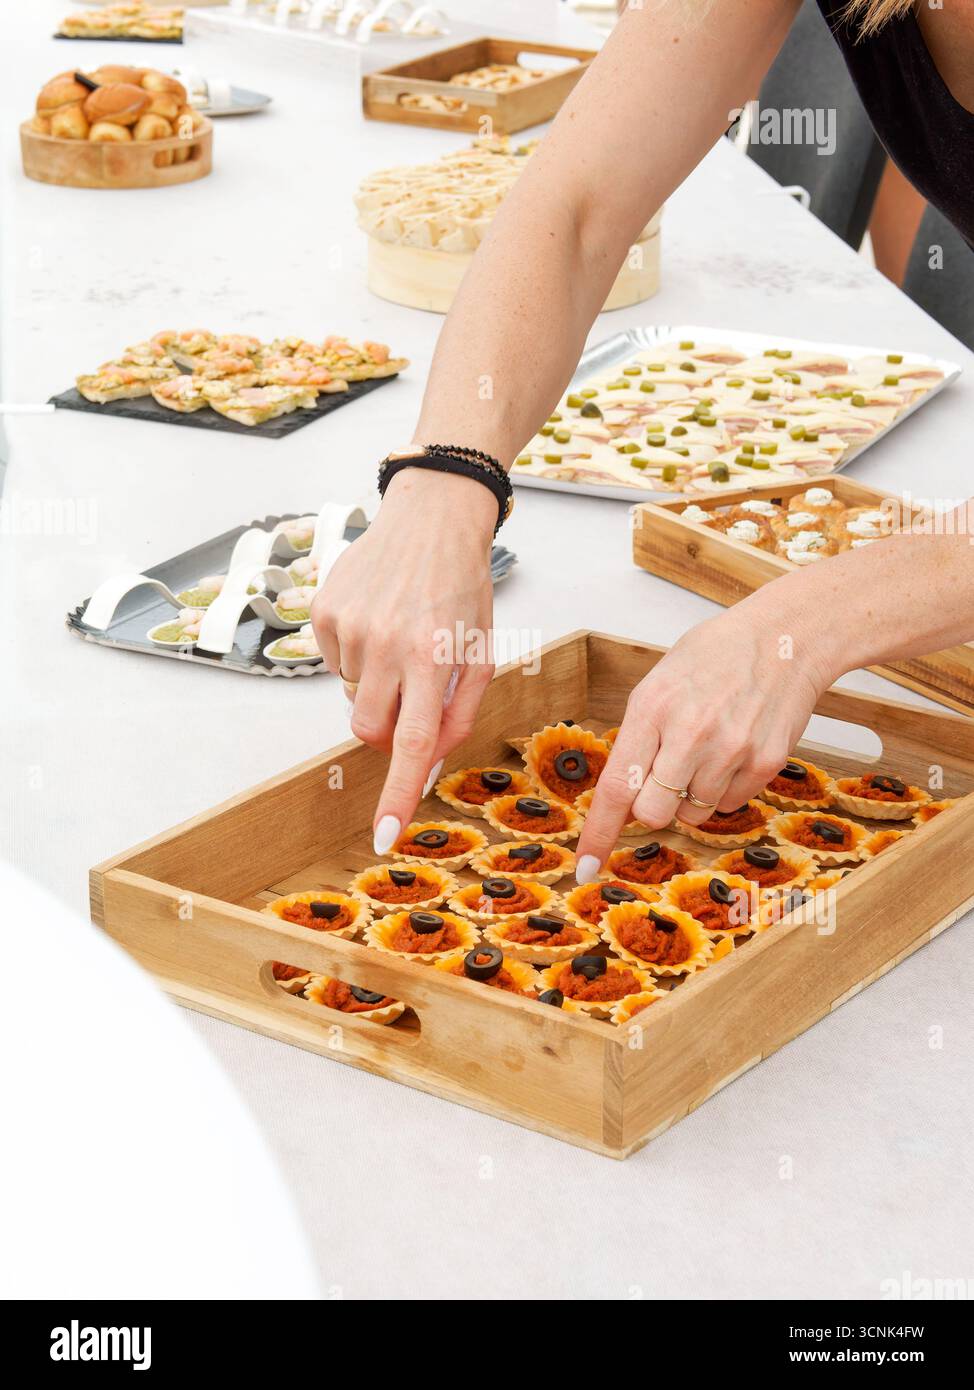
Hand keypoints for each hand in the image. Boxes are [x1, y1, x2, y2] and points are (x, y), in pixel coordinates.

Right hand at [312, 467, 497, 855]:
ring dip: (375, 683)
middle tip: (411, 696)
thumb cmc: (463, 586)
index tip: (382, 835)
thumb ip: (460, 709)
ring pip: (351, 695)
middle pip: (368, 730)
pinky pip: (333, 661)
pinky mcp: (324, 610)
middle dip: (387, 730)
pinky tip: (377, 619)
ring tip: (399, 637)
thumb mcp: (481, 649)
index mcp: (431, 657)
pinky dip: (355, 653)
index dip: (397, 794)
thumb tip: (431, 756)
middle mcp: (385, 644)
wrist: (431, 516)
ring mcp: (349, 626)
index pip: (412, 743)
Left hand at [574, 597, 836, 882]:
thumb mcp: (659, 685)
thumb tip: (620, 798)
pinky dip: (724, 789)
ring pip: (693, 814)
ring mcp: (731, 751)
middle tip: (665, 777)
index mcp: (652, 708)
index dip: (598, 832)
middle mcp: (690, 734)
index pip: (616, 786)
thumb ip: (637, 739)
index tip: (586, 865)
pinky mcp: (765, 763)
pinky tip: (733, 751)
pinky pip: (730, 805)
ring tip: (707, 751)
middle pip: (653, 813)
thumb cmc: (715, 657)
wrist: (784, 639)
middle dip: (652, 806)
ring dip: (691, 795)